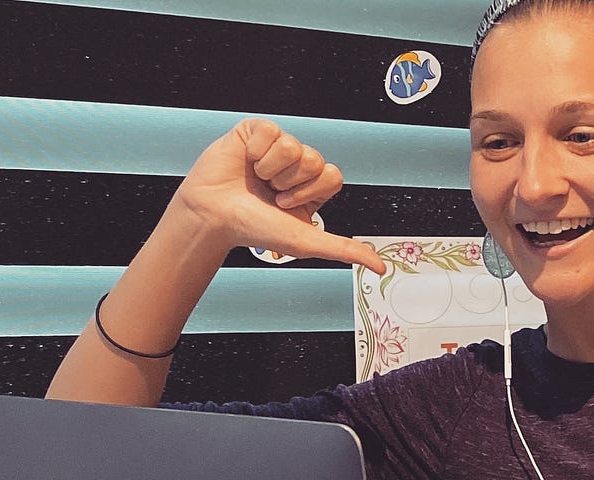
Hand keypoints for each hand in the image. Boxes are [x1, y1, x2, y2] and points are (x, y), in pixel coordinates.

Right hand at [169, 118, 384, 272]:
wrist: (212, 216)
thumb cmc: (253, 228)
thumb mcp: (306, 241)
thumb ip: (345, 250)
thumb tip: (381, 268)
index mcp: (312, 186)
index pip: (333, 175)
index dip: (310, 191)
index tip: (286, 205)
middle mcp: (297, 165)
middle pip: (315, 159)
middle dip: (290, 182)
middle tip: (269, 193)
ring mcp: (277, 146)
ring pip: (293, 145)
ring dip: (271, 169)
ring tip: (256, 180)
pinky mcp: (255, 131)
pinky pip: (270, 131)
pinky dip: (255, 152)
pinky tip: (245, 163)